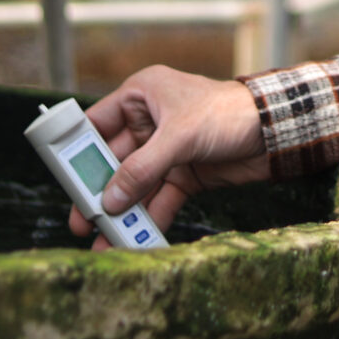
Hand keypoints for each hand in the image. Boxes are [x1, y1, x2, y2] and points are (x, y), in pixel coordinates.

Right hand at [73, 66, 270, 242]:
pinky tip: (137, 239)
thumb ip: (142, 169)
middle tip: (80, 222)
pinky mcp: (186, 174)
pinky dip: (149, 218)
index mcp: (142, 96)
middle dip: (98, 192)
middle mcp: (150, 123)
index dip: (76, 150)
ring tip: (102, 241)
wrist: (279, 130)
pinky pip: (160, 198)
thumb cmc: (229, 113)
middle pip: (113, 161)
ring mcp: (167, 151)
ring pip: (136, 185)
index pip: (97, 123)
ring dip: (122, 212)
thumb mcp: (179, 138)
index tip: (60, 178)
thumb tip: (110, 200)